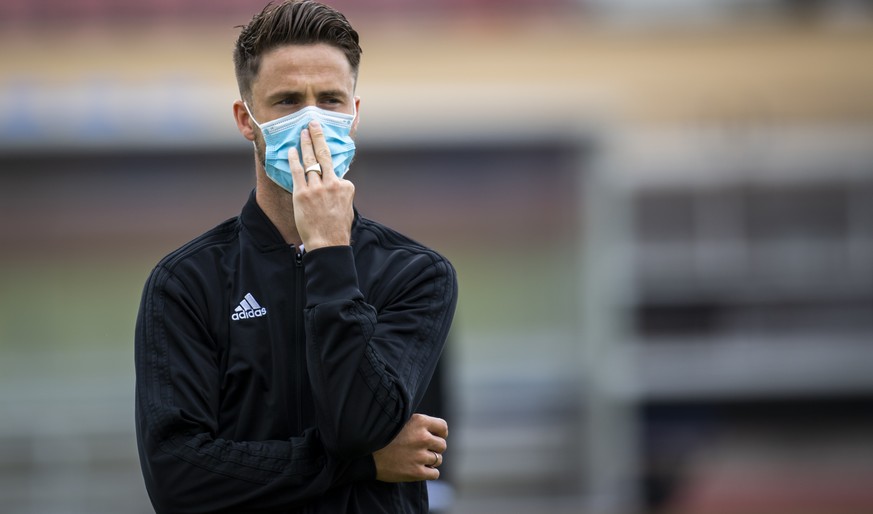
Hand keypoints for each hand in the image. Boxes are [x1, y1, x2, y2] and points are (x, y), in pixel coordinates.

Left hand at [288, 120, 354, 249]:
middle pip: (325, 155)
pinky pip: (297, 172)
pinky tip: (290, 150)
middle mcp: (332, 184)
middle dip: (318, 137)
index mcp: (346, 186)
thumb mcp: (347, 208)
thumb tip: (337, 185)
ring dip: (305, 144)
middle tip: (313, 123)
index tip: (325, 161)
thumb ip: (341, 194)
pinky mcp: (302, 194)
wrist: (328, 244)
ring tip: (302, 132)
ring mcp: (317, 188)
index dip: (329, 169)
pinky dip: (293, 159)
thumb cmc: (338, 230)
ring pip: (310, 160)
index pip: (336, 171)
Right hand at [373, 413, 447, 481]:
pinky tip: (419, 469)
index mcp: (419, 422)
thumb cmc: (383, 437)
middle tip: (422, 450)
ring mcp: (420, 456)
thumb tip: (434, 430)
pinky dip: (429, 473)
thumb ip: (418, 424)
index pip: (443, 427)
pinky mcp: (417, 472)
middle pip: (442, 445)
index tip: (434, 437)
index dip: (440, 433)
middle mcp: (422, 437)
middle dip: (434, 448)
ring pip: (438, 460)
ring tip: (417, 459)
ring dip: (430, 461)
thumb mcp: (400, 422)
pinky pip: (435, 474)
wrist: (366, 455)